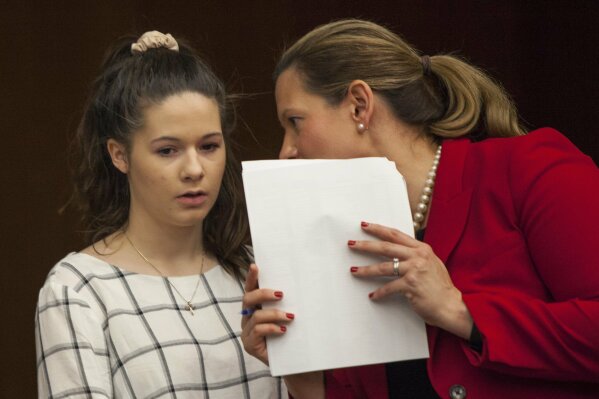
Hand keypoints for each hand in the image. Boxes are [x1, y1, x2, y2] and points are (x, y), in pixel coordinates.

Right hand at [240, 263, 293, 364]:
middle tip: (281, 294)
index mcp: (256, 308)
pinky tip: (283, 330)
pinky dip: (272, 328)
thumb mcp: (290, 316)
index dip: (251, 277)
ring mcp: (247, 332)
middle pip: (248, 299)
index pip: (251, 289)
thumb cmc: (292, 337)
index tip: (255, 265)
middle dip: (264, 294)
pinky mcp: (250, 345)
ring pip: (256, 316)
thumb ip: (288, 304)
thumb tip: (301, 283)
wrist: (294, 363)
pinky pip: (258, 331)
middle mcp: (248, 318)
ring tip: (290, 317)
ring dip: (275, 314)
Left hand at [349, 222, 472, 338]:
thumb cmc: (440, 287)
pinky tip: (373, 296)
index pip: (395, 234)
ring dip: (366, 269)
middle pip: (386, 247)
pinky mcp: (410, 285)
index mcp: (422, 248)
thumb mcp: (431, 263)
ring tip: (354, 270)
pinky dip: (380, 292)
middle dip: (366, 245)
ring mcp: (414, 269)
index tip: (365, 225)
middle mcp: (418, 256)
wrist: (451, 305)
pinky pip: (389, 287)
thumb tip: (398, 252)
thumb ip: (416, 255)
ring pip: (383, 267)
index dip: (379, 229)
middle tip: (351, 244)